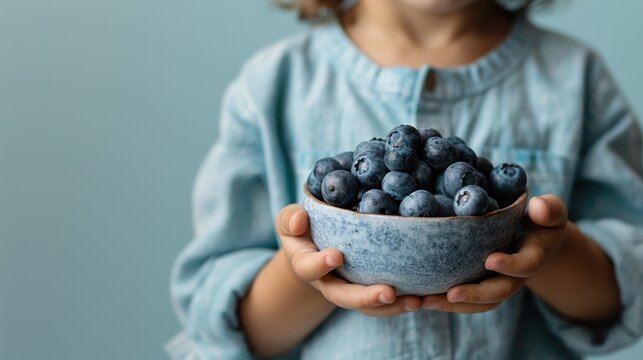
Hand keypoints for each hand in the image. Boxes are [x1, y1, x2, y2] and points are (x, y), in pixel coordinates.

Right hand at [276, 204, 421, 315]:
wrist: (313, 248)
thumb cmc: (302, 230)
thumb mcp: (289, 222)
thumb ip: (290, 220)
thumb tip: (299, 219)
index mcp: (307, 265)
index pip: (309, 268)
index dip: (320, 264)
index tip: (335, 255)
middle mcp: (328, 284)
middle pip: (344, 297)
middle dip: (366, 297)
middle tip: (388, 293)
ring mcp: (350, 290)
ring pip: (369, 306)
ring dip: (393, 307)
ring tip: (418, 301)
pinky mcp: (369, 290)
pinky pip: (386, 303)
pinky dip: (405, 302)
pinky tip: (427, 296)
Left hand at [421, 194, 570, 312]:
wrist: (536, 241)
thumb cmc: (540, 220)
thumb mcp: (549, 212)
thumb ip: (548, 210)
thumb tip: (537, 207)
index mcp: (532, 257)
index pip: (526, 266)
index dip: (510, 265)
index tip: (490, 259)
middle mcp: (514, 277)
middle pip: (498, 293)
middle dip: (475, 295)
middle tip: (452, 294)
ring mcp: (496, 284)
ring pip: (478, 303)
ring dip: (451, 305)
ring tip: (424, 301)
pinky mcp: (478, 285)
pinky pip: (463, 299)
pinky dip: (442, 301)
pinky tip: (418, 298)